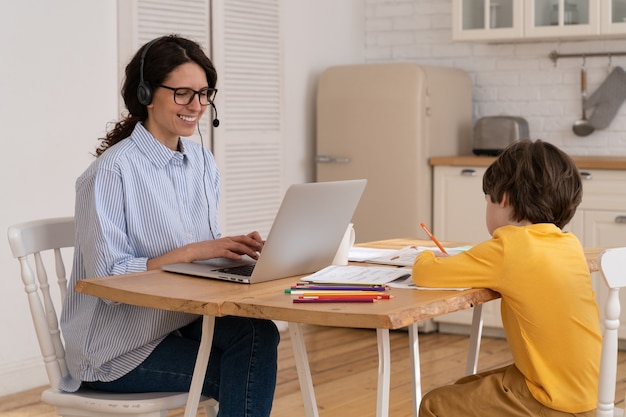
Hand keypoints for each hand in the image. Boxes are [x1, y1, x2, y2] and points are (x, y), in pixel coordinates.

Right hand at [146, 231, 264, 269]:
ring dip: (248, 251)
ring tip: (256, 256)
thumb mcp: (224, 248)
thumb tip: (246, 253)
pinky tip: (240, 258)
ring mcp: (222, 244)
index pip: (246, 236)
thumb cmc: (209, 250)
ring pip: (238, 245)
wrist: (193, 250)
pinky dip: (234, 255)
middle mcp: (227, 240)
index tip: (265, 245)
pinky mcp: (216, 251)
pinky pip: (226, 252)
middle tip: (264, 250)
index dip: (256, 240)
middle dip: (255, 244)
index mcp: (230, 239)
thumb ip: (234, 249)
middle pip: (244, 239)